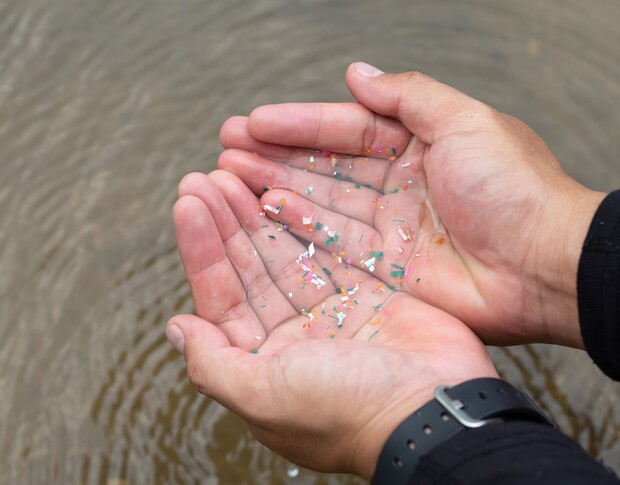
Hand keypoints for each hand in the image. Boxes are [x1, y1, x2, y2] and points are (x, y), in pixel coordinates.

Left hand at [167, 171, 496, 477]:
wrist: (433, 411)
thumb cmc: (346, 411)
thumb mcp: (264, 396)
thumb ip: (213, 364)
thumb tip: (175, 329)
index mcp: (263, 362)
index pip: (221, 297)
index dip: (201, 250)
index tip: (187, 204)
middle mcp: (294, 336)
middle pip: (251, 269)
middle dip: (226, 223)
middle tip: (205, 178)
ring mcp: (333, 312)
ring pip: (287, 254)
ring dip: (258, 214)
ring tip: (235, 173)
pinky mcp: (369, 293)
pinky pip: (331, 249)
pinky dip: (306, 220)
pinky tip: (281, 190)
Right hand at [218, 62, 605, 347]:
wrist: (544, 266)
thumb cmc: (514, 188)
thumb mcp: (464, 121)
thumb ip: (407, 96)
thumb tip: (356, 73)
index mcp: (418, 143)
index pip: (346, 128)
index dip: (299, 123)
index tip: (253, 121)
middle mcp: (398, 183)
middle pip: (324, 165)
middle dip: (275, 154)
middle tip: (226, 147)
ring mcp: (388, 226)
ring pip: (321, 200)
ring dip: (276, 185)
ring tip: (230, 174)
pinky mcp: (385, 265)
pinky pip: (334, 240)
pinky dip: (300, 224)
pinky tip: (265, 208)